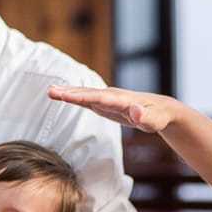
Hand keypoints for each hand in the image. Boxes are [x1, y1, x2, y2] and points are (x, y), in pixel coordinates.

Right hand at [48, 85, 179, 133]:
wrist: (161, 109)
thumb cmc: (158, 116)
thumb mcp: (154, 120)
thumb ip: (145, 117)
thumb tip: (137, 114)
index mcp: (121, 100)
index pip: (98, 98)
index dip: (81, 97)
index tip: (66, 95)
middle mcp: (112, 96)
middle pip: (87, 93)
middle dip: (69, 92)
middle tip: (51, 91)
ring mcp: (107, 98)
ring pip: (85, 94)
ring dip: (68, 92)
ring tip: (50, 91)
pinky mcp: (104, 103)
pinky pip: (86, 98)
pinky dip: (73, 96)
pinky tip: (62, 95)